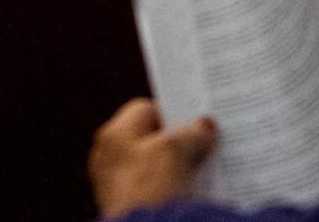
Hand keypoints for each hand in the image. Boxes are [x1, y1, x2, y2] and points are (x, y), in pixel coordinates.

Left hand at [89, 99, 216, 217]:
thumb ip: (192, 134)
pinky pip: (158, 192)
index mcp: (113, 135)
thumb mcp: (175, 152)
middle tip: (208, 145)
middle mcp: (110, 159)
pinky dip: (176, 190)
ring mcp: (119, 187)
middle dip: (179, 142)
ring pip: (157, 168)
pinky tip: (196, 193)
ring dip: (180, 168)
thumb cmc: (150, 190)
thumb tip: (205, 126)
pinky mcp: (132, 210)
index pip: (145, 110)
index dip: (173, 113)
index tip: (198, 122)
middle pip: (152, 140)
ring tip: (208, 170)